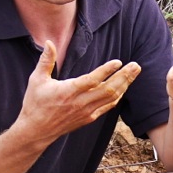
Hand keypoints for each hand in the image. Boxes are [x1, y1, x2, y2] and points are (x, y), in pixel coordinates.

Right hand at [18, 41, 140, 143]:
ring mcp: (87, 112)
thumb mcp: (37, 79)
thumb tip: (49, 42)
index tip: (118, 62)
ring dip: (125, 84)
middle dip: (124, 76)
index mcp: (68, 91)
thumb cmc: (35, 103)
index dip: (106, 71)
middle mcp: (80, 102)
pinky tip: (124, 87)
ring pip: (111, 98)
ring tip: (134, 72)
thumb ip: (46, 60)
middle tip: (136, 65)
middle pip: (108, 89)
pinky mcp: (89, 118)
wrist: (37, 130)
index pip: (92, 80)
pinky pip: (108, 106)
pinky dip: (118, 96)